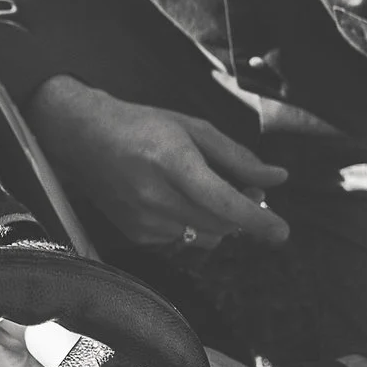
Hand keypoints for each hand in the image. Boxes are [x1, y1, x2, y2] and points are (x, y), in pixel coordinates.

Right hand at [26, 76, 289, 250]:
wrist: (83, 138)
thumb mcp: (192, 128)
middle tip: (249, 192)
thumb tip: (277, 179)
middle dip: (244, 214)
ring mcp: (143, 219)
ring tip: (210, 193)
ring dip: (220, 221)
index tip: (282, 232)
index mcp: (173, 162)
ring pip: (205, 236)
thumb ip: (237, 157)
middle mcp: (156, 196)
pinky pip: (183, 240)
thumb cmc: (142, 126)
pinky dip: (193, 226)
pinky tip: (178, 201)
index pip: (224, 202)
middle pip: (221, 224)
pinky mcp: (135, 234)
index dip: (257, 219)